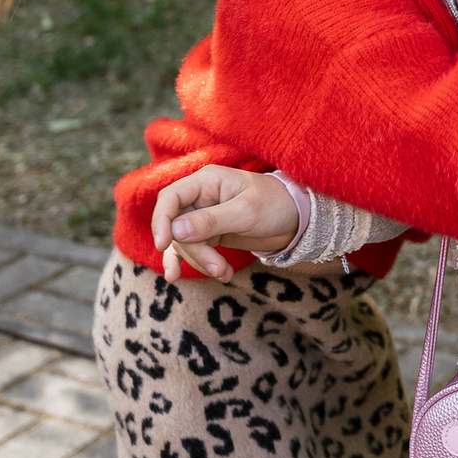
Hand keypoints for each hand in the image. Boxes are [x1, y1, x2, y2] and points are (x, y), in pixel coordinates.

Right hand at [150, 165, 297, 279]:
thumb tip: (175, 231)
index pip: (170, 198)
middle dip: (195, 251)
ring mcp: (202, 216)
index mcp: (207, 181)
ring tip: (224, 274)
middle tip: (218, 268)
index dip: (161, 221)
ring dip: (200, 261)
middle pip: (176, 227)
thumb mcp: (245, 212)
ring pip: (184, 242)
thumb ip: (210, 221)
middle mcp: (200, 197)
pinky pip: (189, 249)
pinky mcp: (208, 233)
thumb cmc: (275, 205)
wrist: (295, 219)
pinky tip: (183, 276)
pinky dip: (191, 263)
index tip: (163, 244)